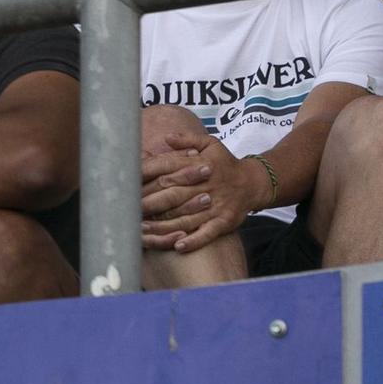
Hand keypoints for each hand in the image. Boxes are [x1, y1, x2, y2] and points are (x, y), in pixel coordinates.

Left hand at [140, 130, 262, 251]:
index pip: (168, 167)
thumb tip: (166, 137)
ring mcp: (215, 205)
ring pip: (186, 217)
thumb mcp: (210, 145)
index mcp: (199, 165)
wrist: (255, 182)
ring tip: (143, 231)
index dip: (146, 173)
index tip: (127, 180)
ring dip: (164, 225)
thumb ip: (187, 140)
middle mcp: (205, 186)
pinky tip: (177, 246)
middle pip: (172, 194)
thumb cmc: (225, 163)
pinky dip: (194, 240)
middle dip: (149, 202)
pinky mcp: (225, 221)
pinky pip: (208, 233)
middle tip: (128, 209)